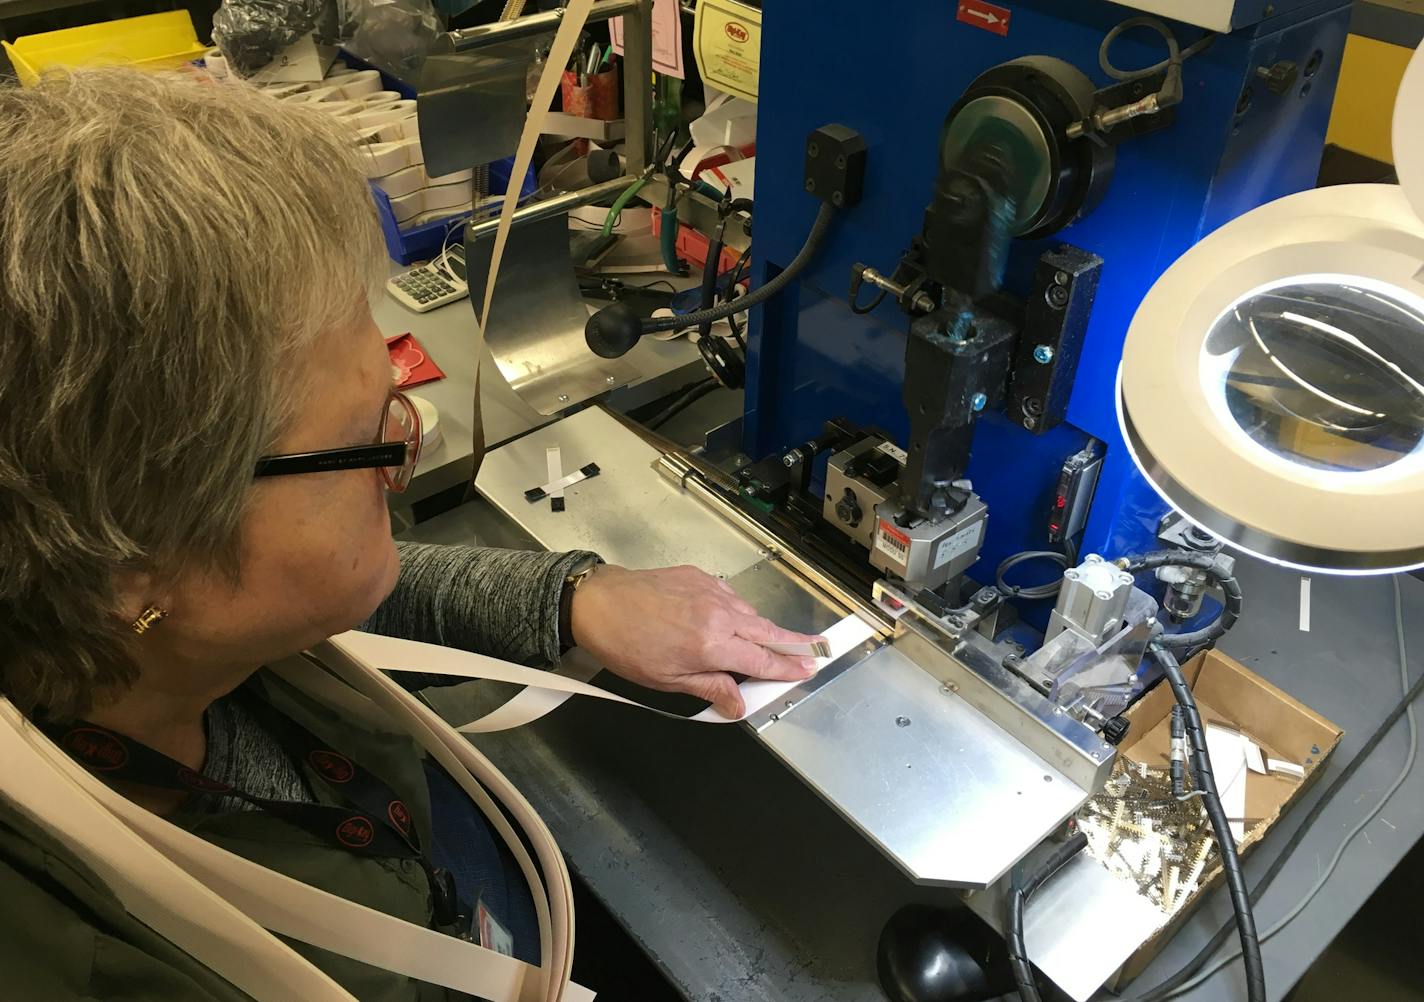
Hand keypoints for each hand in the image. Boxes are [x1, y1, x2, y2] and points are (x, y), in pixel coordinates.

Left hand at [568, 564, 826, 717]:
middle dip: (793, 643)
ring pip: (749, 613)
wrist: (597, 602)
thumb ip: (710, 688)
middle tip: (815, 650)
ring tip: (766, 643)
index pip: (762, 660)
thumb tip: (737, 702)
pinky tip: (728, 621)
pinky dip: (736, 611)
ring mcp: (710, 591)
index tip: (807, 669)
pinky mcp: (698, 576)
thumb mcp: (667, 680)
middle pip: (767, 631)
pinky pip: (729, 596)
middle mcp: (718, 614)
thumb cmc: (625, 644)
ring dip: (760, 628)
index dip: (787, 668)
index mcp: (712, 644)